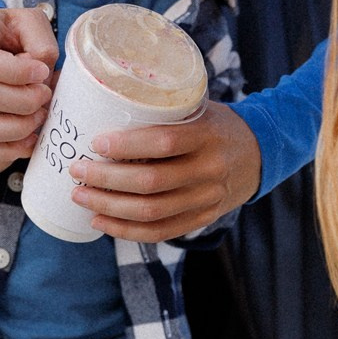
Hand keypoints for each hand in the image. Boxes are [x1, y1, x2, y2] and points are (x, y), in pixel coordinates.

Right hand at [0, 7, 57, 158]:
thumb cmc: (7, 30)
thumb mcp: (27, 20)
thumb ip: (40, 42)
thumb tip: (43, 74)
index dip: (17, 72)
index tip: (42, 71)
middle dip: (25, 100)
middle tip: (45, 93)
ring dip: (17, 128)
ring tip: (39, 116)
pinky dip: (9, 149)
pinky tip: (31, 139)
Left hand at [68, 102, 261, 240]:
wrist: (259, 153)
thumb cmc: (215, 124)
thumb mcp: (198, 108)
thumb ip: (162, 111)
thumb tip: (101, 106)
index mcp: (208, 134)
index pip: (164, 142)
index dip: (127, 145)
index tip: (96, 142)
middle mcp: (210, 169)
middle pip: (152, 182)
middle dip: (107, 179)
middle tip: (77, 170)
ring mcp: (207, 199)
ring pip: (152, 212)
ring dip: (110, 207)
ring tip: (81, 196)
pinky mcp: (203, 219)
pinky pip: (161, 232)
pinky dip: (126, 231)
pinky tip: (101, 222)